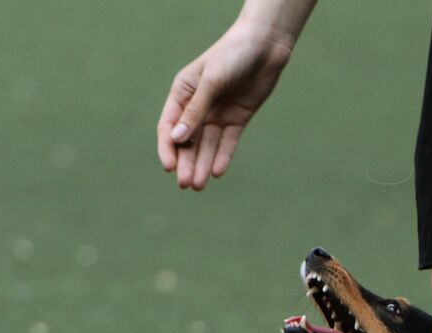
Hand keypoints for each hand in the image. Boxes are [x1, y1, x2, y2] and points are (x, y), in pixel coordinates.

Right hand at [157, 21, 296, 189]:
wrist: (264, 47)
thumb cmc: (232, 55)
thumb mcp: (211, 82)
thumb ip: (196, 111)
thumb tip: (177, 139)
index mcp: (182, 93)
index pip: (169, 126)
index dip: (168, 148)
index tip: (170, 167)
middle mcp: (198, 105)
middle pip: (188, 141)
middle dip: (187, 162)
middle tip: (186, 184)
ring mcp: (218, 113)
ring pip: (207, 144)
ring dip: (203, 164)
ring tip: (199, 186)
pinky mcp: (237, 118)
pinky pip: (228, 141)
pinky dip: (223, 156)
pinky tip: (218, 172)